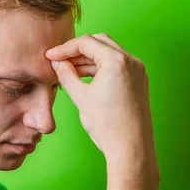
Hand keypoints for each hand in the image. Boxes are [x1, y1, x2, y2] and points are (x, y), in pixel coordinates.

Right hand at [46, 33, 155, 165]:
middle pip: (99, 42)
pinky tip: (84, 78)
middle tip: (60, 60)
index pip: (86, 42)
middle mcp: (131, 61)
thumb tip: (57, 63)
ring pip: (108, 53)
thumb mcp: (81, 97)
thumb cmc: (107, 124)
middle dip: (77, 50)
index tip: (50, 56)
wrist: (131, 147)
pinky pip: (117, 66)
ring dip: (88, 59)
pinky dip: (100, 68)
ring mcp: (137, 71)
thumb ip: (66, 75)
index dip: (65, 48)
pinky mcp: (138, 81)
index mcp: (117, 61)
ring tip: (69, 71)